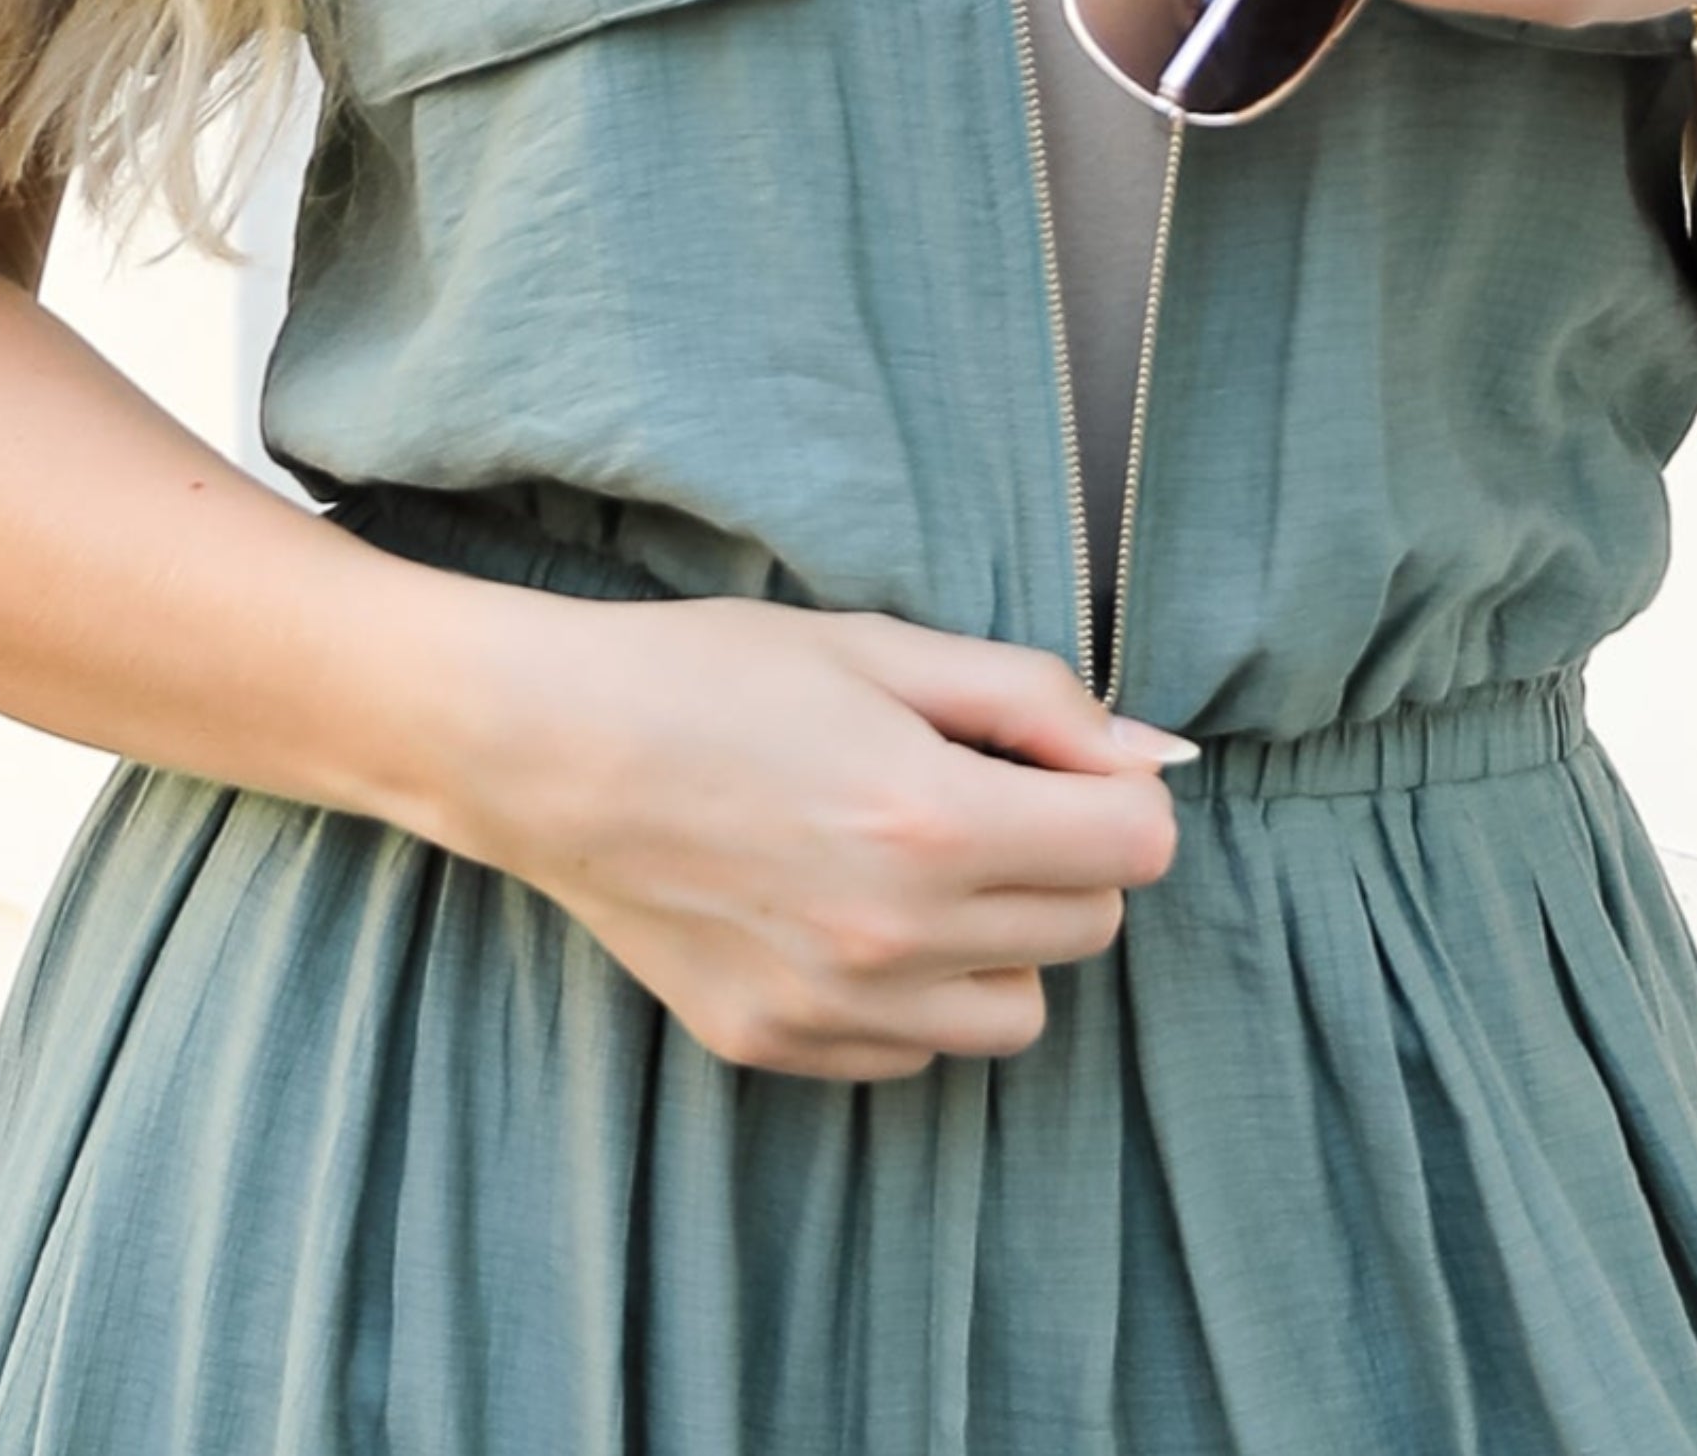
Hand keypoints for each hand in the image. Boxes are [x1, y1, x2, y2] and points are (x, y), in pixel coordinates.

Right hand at [436, 587, 1187, 1078]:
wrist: (545, 749)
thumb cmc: (710, 673)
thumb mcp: (881, 645)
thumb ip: (1034, 699)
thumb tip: (1151, 754)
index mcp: (934, 822)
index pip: (1134, 850)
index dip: (1118, 790)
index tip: (1066, 762)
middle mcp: (897, 940)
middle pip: (1088, 929)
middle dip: (1064, 855)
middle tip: (981, 791)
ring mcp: (833, 1011)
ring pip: (1015, 1014)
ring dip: (1001, 940)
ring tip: (920, 862)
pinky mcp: (777, 1047)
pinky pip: (914, 1050)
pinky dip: (913, 993)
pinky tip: (843, 909)